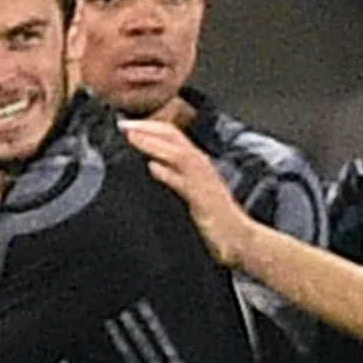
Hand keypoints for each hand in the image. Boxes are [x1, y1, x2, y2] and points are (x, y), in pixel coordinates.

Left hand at [118, 115, 252, 265]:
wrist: (239, 238)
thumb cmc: (215, 218)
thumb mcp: (191, 192)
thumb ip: (174, 177)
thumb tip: (152, 166)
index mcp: (196, 162)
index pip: (171, 135)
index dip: (148, 126)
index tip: (126, 125)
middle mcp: (200, 165)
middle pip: (172, 136)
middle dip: (146, 127)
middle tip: (123, 124)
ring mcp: (202, 180)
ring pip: (176, 153)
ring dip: (152, 142)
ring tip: (131, 137)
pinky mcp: (202, 198)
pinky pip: (183, 181)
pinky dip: (167, 172)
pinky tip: (152, 167)